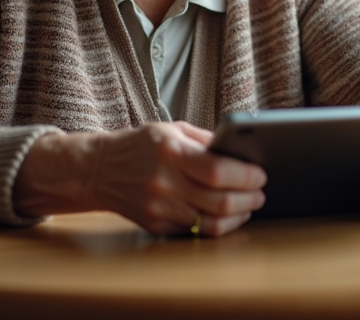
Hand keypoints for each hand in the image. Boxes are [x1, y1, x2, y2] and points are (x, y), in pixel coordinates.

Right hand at [13, 122, 265, 236]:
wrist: (98, 170)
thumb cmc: (140, 145)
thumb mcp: (171, 130)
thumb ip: (206, 140)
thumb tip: (242, 153)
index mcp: (171, 152)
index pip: (218, 171)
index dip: (246, 176)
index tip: (261, 175)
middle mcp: (164, 183)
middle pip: (219, 201)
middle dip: (249, 199)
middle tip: (261, 193)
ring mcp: (159, 207)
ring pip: (210, 223)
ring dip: (237, 216)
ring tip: (248, 206)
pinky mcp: (155, 225)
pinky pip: (194, 230)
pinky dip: (216, 224)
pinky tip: (226, 215)